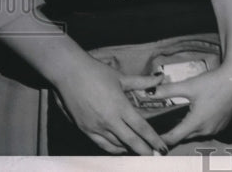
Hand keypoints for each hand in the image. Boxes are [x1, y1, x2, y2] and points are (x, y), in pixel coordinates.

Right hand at [52, 55, 167, 154]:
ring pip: (115, 145)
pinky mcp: (84, 129)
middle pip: (130, 141)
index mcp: (120, 107)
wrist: (69, 75)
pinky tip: (120, 148)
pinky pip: (101, 144)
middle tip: (154, 157)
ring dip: (128, 150)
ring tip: (139, 152)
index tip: (162, 147)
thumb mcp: (121, 77)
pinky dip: (112, 149)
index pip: (141, 128)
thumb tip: (160, 78)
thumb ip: (142, 82)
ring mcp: (95, 127)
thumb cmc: (97, 73)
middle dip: (143, 150)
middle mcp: (109, 120)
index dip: (153, 139)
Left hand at [152, 62, 231, 146]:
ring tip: (177, 123)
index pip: (173, 138)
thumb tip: (149, 93)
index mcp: (195, 122)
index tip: (151, 141)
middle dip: (173, 134)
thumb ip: (168, 91)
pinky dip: (198, 127)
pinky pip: (206, 131)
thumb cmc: (213, 82)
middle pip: (184, 137)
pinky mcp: (222, 125)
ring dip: (186, 130)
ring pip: (195, 134)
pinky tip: (196, 117)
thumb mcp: (189, 85)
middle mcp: (205, 130)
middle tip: (162, 130)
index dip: (161, 140)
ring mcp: (215, 129)